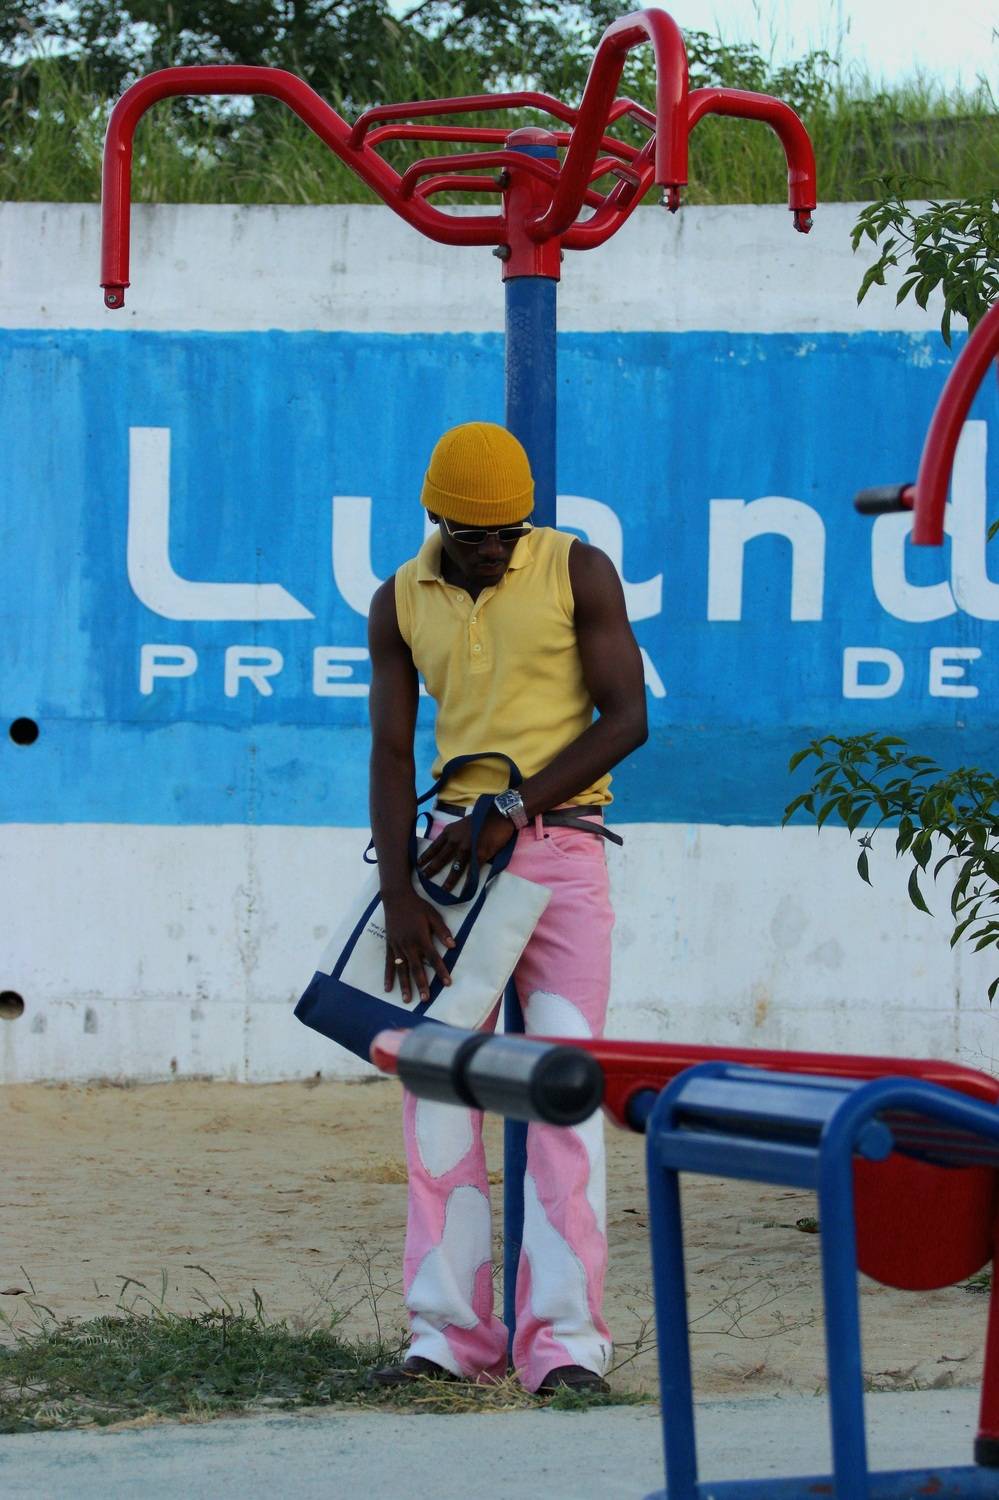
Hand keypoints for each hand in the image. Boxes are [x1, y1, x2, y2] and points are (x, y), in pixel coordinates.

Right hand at [382, 888, 454, 1004]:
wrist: (396, 898)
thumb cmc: (417, 906)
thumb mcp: (433, 915)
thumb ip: (442, 931)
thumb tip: (453, 946)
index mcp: (421, 938)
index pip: (434, 958)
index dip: (441, 971)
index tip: (447, 983)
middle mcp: (409, 945)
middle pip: (416, 968)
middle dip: (421, 984)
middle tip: (425, 999)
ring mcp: (397, 946)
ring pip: (402, 969)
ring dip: (405, 985)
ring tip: (407, 1000)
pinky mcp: (389, 945)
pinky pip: (389, 964)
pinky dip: (388, 977)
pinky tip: (388, 988)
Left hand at [417, 808, 515, 890]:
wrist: (499, 815)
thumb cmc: (482, 818)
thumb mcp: (463, 824)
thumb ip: (455, 835)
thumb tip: (451, 848)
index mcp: (450, 831)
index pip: (434, 846)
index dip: (426, 856)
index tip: (418, 864)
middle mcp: (456, 840)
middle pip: (441, 858)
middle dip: (432, 870)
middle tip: (424, 879)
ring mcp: (467, 848)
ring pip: (455, 867)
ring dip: (449, 880)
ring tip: (444, 890)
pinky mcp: (480, 854)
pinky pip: (472, 871)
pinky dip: (468, 881)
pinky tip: (464, 889)